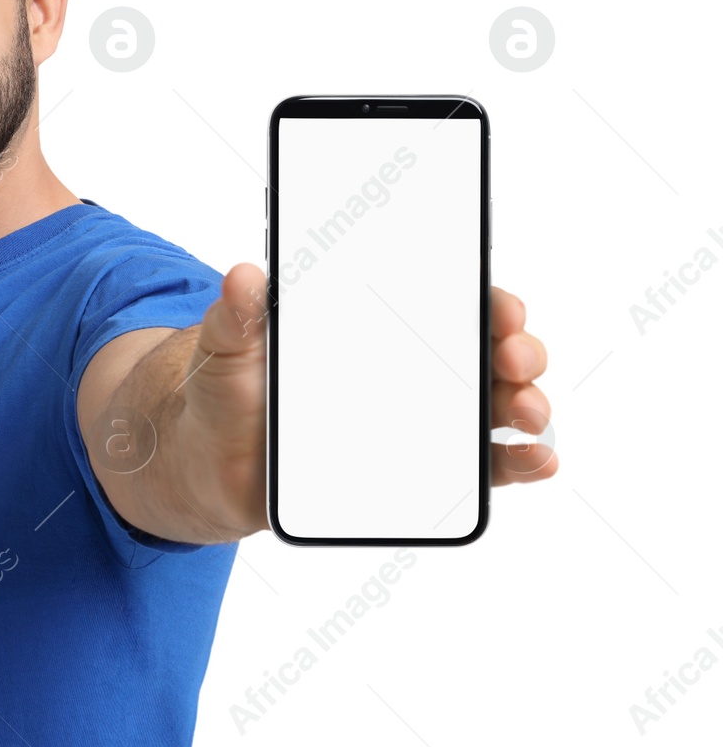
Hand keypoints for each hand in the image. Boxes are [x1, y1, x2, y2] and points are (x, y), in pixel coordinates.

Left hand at [180, 267, 556, 535]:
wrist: (210, 464)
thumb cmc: (227, 394)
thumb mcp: (227, 351)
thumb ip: (236, 318)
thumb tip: (244, 276)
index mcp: (373, 326)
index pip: (446, 303)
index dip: (485, 302)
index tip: (501, 309)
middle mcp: (409, 367)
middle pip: (485, 351)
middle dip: (516, 350)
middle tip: (513, 360)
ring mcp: (419, 420)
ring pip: (493, 406)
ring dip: (525, 405)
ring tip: (526, 415)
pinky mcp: (417, 470)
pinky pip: (479, 467)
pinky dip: (516, 463)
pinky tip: (535, 462)